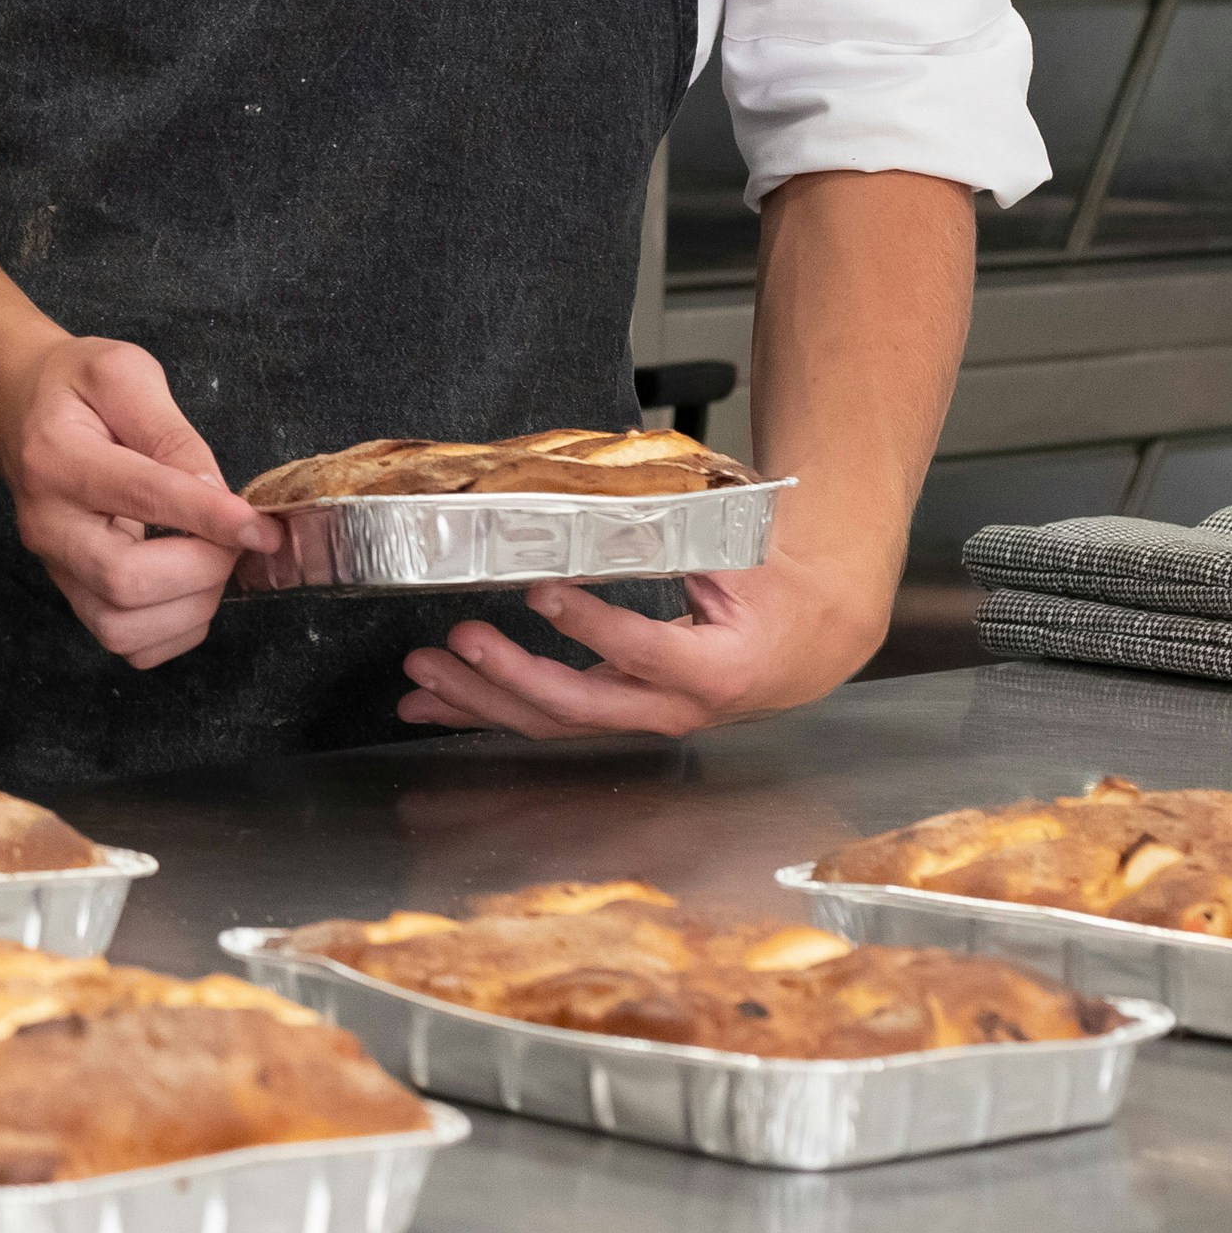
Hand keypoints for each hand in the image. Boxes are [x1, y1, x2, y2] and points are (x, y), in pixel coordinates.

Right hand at [0, 335, 267, 669]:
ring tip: (214, 558)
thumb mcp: (124, 375)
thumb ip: (172, 433)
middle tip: (238, 537)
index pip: (140, 496)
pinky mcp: (71, 592)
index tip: (259, 526)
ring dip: (192, 605)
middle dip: (203, 568)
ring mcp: (55, 566)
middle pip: (124, 580)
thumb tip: (219, 496)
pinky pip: (127, 643)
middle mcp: (46, 523)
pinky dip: (174, 629)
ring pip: (123, 627)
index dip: (208, 516)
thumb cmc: (73, 388)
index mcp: (56, 456)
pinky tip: (191, 587)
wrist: (16, 410)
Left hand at [394, 542, 895, 739]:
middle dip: (511, 677)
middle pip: (582, 706)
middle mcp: (674, 709)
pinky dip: (484, 709)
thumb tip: (601, 510)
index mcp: (715, 669)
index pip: (644, 650)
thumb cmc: (776, 590)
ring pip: (553, 722)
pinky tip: (432, 701)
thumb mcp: (740, 557)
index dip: (590, 624)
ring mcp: (640, 718)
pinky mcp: (614, 713)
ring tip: (423, 672)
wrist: (809, 641)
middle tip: (459, 640)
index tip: (540, 588)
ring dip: (481, 699)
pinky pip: (545, 720)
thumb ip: (674, 540)